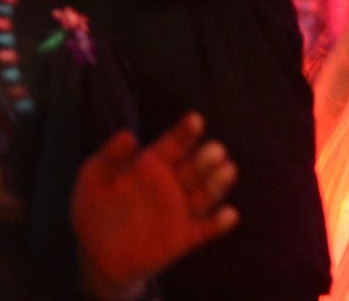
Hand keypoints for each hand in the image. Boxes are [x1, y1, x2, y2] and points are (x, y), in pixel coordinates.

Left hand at [72, 114, 238, 296]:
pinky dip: (219, 223)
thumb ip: (110, 156)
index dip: (185, 132)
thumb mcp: (94, 178)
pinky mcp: (185, 237)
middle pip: (197, 167)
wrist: (96, 254)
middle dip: (207, 159)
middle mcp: (174, 184)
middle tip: (214, 150)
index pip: (175, 144)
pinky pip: (206, 229)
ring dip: (218, 183)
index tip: (195, 120)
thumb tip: (128, 135)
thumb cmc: (96, 209)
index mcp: (155, 165)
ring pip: (206, 194)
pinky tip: (228, 215)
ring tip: (227, 171)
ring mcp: (181, 210)